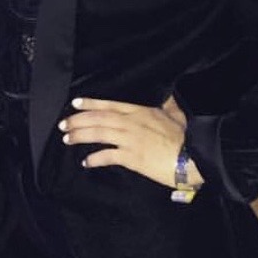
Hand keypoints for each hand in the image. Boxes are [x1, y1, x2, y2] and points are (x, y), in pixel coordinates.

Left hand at [58, 96, 202, 191]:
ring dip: (80, 136)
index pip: (110, 105)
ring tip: (67, 139)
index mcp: (140, 111)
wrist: (194, 157)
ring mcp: (130, 139)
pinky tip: (86, 162)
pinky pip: (107, 156)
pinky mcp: (132, 157)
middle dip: (78, 120)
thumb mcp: (177, 115)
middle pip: (98, 118)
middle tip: (63, 125)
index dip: (90, 103)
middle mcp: (131, 123)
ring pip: (98, 134)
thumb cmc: (187, 137)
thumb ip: (168, 104)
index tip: (75, 103)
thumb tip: (167, 94)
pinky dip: (94, 159)